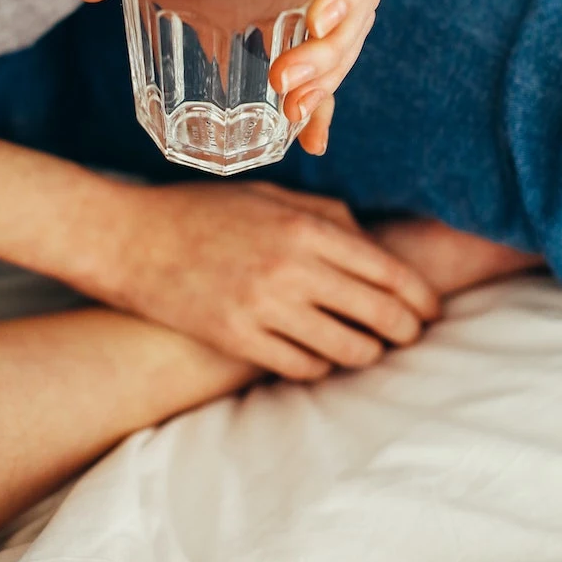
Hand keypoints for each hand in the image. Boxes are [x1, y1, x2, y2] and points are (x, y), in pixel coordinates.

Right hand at [81, 180, 441, 380]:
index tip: (431, 310)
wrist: (130, 238)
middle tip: (411, 336)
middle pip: (379, 313)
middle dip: (406, 330)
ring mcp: (264, 306)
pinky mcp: (237, 339)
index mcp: (305, 226)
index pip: (387, 270)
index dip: (420, 297)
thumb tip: (372, 245)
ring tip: (369, 350)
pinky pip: (302, 367)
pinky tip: (321, 357)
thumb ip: (326, 215)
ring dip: (368, 353)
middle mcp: (292, 267)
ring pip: (347, 348)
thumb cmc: (203, 210)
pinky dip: (322, 366)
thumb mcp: (269, 194)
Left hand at [269, 0, 392, 155]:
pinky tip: (311, 138)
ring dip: (329, 78)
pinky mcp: (303, 10)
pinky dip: (322, 98)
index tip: (315, 19)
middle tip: (286, 84)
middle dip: (330, 51)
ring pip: (349, 34)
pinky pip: (325, 55)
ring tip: (293, 112)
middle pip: (361, 0)